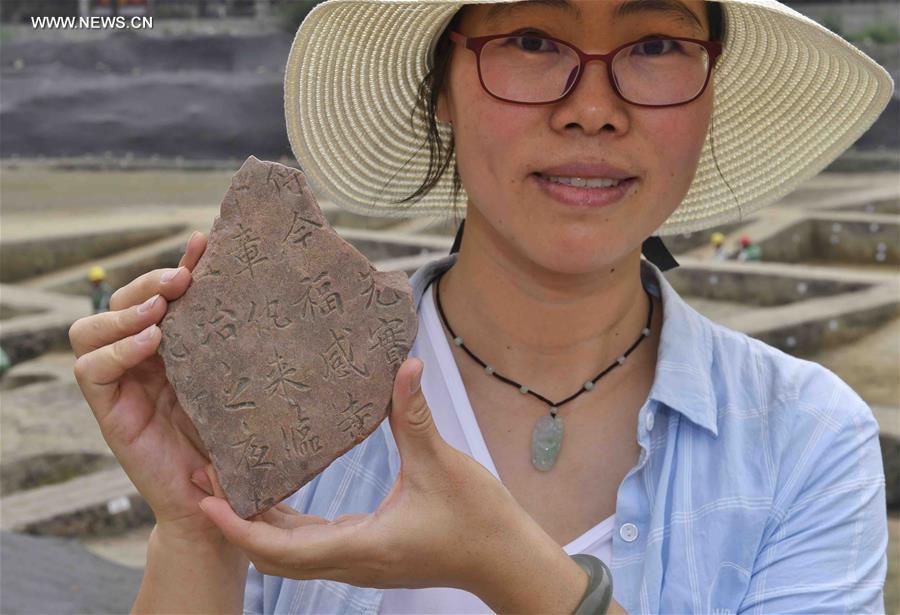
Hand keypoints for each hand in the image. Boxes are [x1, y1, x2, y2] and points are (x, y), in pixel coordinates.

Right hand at [70, 231, 287, 542]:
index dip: (179, 265)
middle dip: (147, 282)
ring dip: (125, 310)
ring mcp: (124, 385)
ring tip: (164, 308)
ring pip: (92, 329)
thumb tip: (292, 296)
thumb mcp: (248, 384)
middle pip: (121, 303)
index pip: (162, 294)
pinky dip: (115, 350)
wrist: (228, 502)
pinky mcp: (112, 413)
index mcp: (176, 348)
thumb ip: (252, 348)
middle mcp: (144, 360)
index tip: (206, 241)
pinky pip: (92, 371)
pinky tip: (153, 341)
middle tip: (183, 278)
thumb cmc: (245, 441)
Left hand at [196, 357, 538, 593]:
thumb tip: (403, 365)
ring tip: (231, 484)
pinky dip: (286, 524)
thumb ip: (414, 416)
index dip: (238, 526)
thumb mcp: (442, 465)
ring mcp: (359, 561)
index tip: (207, 498)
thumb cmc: (478, 521)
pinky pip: (313, 545)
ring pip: (291, 554)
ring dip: (258, 525)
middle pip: (273, 556)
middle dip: (235, 523)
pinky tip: (278, 493)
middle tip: (208, 481)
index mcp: (361, 545)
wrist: (505, 561)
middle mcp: (351, 560)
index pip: (280, 549)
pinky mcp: (368, 553)